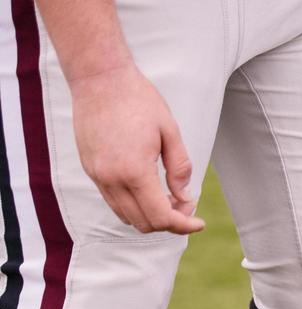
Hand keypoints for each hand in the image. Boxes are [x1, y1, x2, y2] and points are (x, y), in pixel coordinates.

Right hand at [68, 64, 202, 235]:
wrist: (99, 77)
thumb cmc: (138, 100)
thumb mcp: (170, 132)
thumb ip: (180, 169)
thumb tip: (184, 197)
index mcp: (134, 170)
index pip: (161, 216)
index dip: (183, 225)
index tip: (199, 222)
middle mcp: (111, 178)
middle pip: (144, 223)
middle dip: (170, 222)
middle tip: (186, 204)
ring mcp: (97, 175)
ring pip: (126, 216)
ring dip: (151, 216)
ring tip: (169, 197)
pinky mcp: (90, 169)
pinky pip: (113, 201)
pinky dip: (134, 206)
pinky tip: (149, 190)